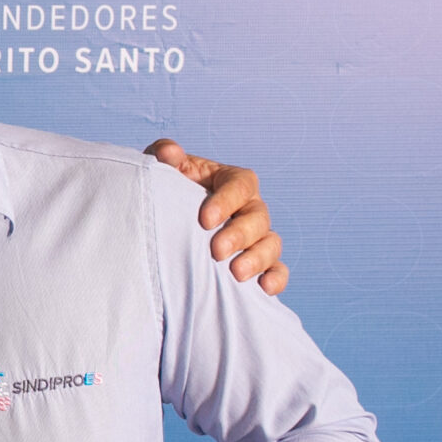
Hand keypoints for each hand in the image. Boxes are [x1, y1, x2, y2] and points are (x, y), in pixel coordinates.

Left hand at [145, 140, 286, 294]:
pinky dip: (276, 278)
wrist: (167, 222)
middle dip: (239, 235)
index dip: (227, 201)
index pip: (240, 184)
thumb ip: (164, 156)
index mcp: (231, 182)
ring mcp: (257, 236)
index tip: (204, 219)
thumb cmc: (168, 191)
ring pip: (271, 244)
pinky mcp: (259, 262)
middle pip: (257, 217)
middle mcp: (250, 208)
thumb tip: (170, 152)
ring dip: (257, 259)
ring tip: (236, 274)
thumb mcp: (163, 171)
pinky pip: (277, 270)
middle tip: (217, 251)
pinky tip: (263, 289)